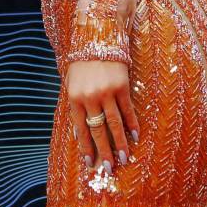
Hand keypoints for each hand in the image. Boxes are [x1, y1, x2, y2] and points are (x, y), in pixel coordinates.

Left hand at [66, 60, 139, 177]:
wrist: (97, 37)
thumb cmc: (82, 63)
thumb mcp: (71, 82)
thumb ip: (75, 106)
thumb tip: (80, 133)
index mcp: (74, 98)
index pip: (81, 129)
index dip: (86, 147)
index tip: (90, 163)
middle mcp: (90, 97)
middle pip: (98, 130)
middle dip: (103, 151)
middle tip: (109, 168)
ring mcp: (106, 92)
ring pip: (114, 123)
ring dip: (120, 143)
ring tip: (125, 158)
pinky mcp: (121, 86)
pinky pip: (127, 110)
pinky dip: (132, 124)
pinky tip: (135, 136)